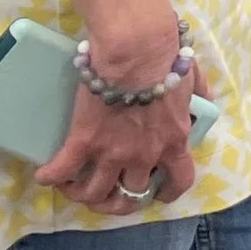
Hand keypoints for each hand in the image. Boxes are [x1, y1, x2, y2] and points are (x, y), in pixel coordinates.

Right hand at [35, 38, 207, 217]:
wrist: (137, 49)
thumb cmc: (166, 58)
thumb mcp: (192, 78)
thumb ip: (199, 94)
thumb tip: (204, 99)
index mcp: (174, 140)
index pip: (178, 181)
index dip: (167, 193)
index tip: (157, 194)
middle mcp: (144, 155)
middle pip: (130, 195)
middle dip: (119, 200)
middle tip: (109, 194)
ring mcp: (113, 152)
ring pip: (94, 193)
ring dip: (83, 195)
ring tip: (74, 188)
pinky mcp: (83, 142)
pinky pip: (63, 171)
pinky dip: (52, 177)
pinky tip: (46, 175)